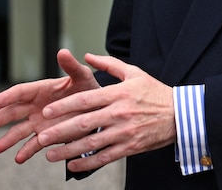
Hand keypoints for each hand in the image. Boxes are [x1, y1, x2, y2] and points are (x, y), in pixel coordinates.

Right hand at [0, 49, 100, 163]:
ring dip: (8, 139)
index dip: (6, 97)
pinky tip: (18, 158)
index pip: (20, 93)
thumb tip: (63, 51)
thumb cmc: (88, 88)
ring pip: (19, 131)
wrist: (97, 109)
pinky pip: (34, 145)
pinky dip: (26, 152)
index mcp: (41, 89)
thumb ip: (71, 67)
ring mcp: (39, 122)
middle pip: (13, 113)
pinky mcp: (47, 136)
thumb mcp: (82, 76)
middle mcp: (36, 106)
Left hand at [34, 52, 175, 172]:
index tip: (47, 112)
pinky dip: (87, 163)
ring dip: (68, 151)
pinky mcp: (130, 147)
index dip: (64, 107)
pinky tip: (73, 165)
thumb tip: (87, 56)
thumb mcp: (134, 73)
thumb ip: (109, 64)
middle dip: (59, 132)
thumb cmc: (155, 91)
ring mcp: (124, 132)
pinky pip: (104, 157)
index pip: (85, 100)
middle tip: (41, 137)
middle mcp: (119, 113)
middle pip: (83, 123)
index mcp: (117, 94)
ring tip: (50, 155)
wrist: (180, 114)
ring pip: (91, 143)